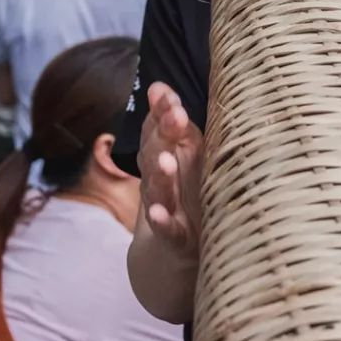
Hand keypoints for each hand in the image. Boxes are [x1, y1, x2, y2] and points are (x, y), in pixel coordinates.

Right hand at [138, 82, 203, 258]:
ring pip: (159, 190)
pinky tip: (159, 214)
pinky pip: (166, 230)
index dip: (161, 112)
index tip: (167, 95)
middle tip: (175, 116)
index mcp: (165, 158)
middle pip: (155, 155)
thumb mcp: (182, 157)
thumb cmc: (184, 196)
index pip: (157, 130)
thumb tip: (157, 85)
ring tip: (167, 161)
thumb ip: (171, 125)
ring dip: (161, 175)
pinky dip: (162, 222)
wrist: (170, 255)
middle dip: (163, 135)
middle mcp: (161, 181)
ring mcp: (166, 209)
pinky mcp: (174, 238)